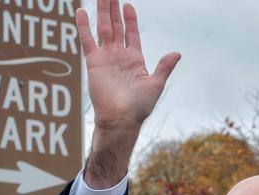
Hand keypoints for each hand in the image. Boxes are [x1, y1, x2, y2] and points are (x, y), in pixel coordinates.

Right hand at [77, 0, 179, 131]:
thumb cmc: (139, 107)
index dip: (130, 19)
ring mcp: (106, 57)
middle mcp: (119, 55)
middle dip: (113, 9)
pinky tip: (81, 12)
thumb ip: (164, 67)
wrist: (121, 119)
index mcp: (135, 59)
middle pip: (116, 26)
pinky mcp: (94, 62)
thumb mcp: (155, 85)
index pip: (132, 33)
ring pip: (103, 28)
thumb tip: (177, 53)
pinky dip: (83, 26)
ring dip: (102, 12)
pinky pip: (87, 40)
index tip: (128, 5)